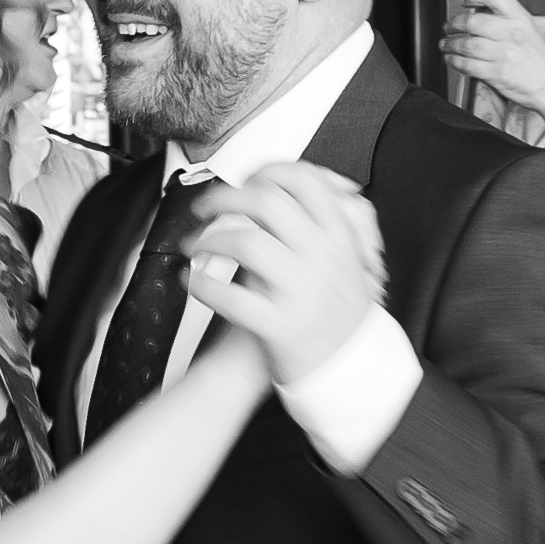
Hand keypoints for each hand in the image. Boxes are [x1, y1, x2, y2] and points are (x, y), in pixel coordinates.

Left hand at [182, 162, 385, 387]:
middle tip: (207, 206)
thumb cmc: (342, 316)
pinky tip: (194, 281)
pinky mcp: (278, 325)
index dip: (268, 172)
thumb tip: (310, 185)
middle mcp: (322, 259)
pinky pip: (229, 297)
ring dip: (208, 237)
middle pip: (266, 202)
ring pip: (244, 242)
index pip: (304, 181)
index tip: (248, 180)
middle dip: (225, 197)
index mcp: (340, 238)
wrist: (350, 371)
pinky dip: (202, 285)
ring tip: (196, 244)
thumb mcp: (351, 260)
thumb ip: (330, 222)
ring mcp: (300, 292)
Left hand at [440, 0, 544, 160]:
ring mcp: (504, 54)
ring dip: (451, 44)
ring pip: (467, 45)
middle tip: (449, 26)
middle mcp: (512, 34)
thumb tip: (479, 11)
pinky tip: (452, 59)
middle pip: (474, 21)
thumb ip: (508, 20)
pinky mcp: (497, 73)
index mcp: (521, 19)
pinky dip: (455, 61)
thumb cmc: (539, 59)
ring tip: (445, 44)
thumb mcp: (529, 30)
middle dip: (455, 23)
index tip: (465, 0)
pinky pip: (468, 65)